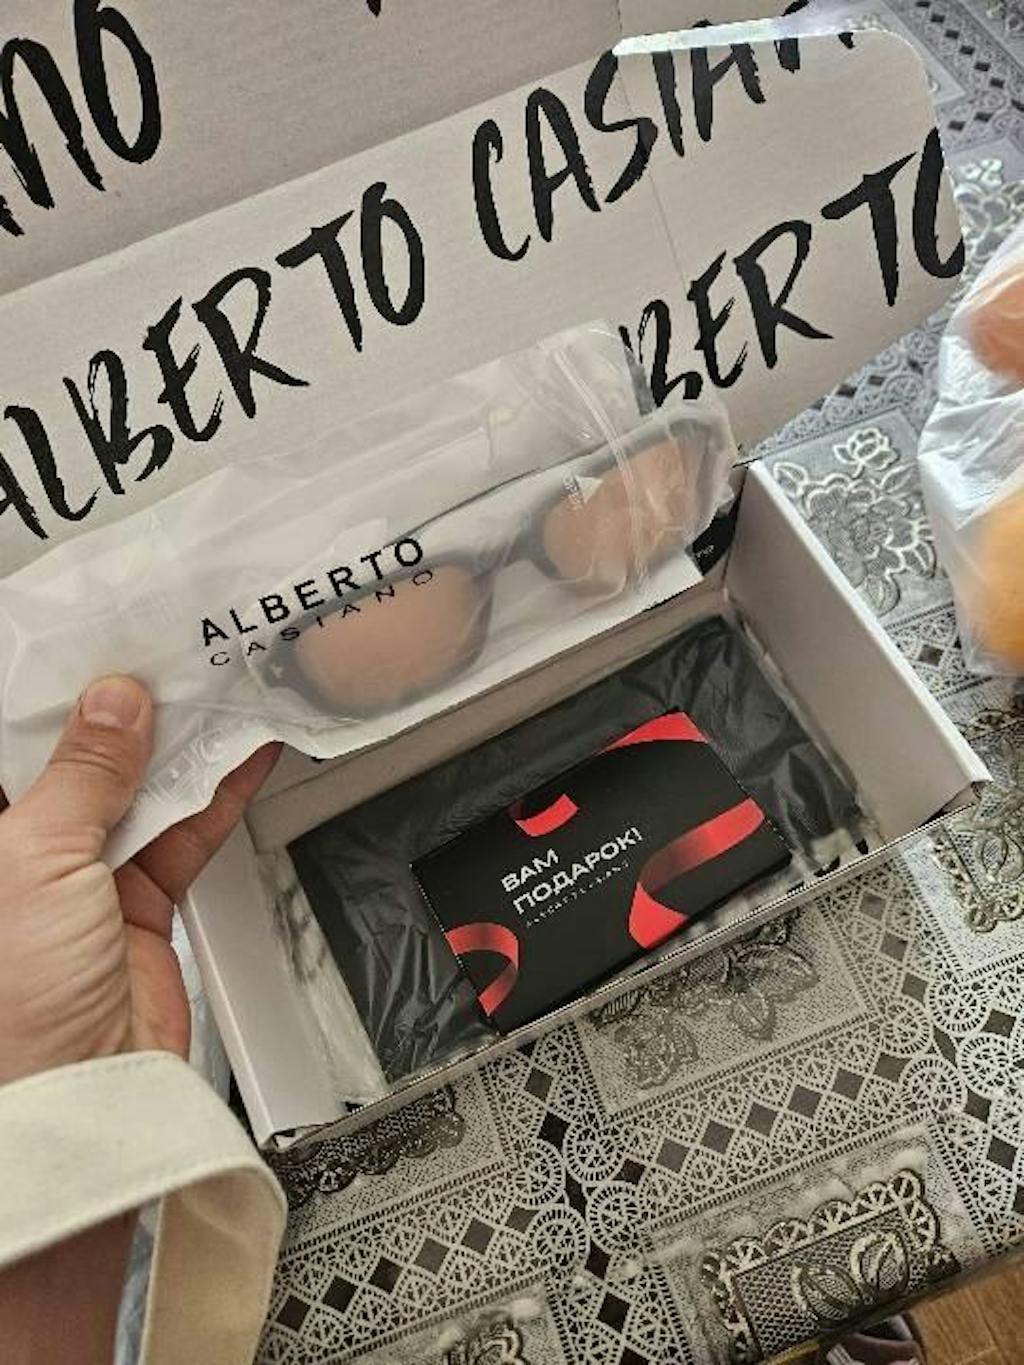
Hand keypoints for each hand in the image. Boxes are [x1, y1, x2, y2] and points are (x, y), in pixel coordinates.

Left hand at [0, 674, 278, 1085]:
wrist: (82, 1099)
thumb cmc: (12, 1002)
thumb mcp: (35, 861)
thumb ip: (82, 775)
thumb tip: (112, 704)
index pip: (11, 743)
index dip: (49, 693)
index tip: (90, 644)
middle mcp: (20, 852)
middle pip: (75, 759)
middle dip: (122, 712)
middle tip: (164, 657)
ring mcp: (79, 876)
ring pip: (134, 790)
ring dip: (176, 747)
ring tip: (214, 693)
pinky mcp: (136, 901)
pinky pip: (178, 832)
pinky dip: (213, 795)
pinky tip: (240, 757)